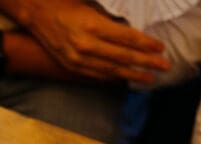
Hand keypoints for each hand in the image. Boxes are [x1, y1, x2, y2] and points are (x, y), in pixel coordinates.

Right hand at [0, 0, 169, 81]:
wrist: (35, 13)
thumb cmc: (65, 4)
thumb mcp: (91, 5)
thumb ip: (111, 18)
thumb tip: (133, 29)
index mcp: (93, 25)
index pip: (127, 38)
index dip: (146, 44)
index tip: (161, 48)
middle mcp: (86, 45)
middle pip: (122, 57)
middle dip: (146, 63)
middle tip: (165, 66)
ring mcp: (77, 58)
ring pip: (110, 71)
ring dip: (132, 75)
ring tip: (149, 78)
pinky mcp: (70, 66)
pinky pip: (95, 75)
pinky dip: (112, 79)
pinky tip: (124, 80)